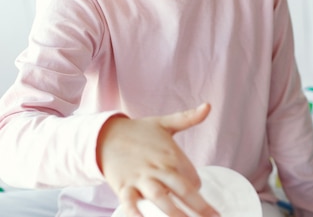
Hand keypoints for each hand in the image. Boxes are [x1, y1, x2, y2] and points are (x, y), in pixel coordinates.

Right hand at [97, 103, 218, 216]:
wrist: (105, 135)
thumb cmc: (138, 132)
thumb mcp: (164, 123)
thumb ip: (188, 118)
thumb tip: (208, 106)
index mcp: (171, 155)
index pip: (192, 178)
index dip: (197, 187)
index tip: (196, 193)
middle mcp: (159, 168)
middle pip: (182, 189)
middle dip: (199, 206)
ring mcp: (141, 179)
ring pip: (160, 198)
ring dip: (174, 213)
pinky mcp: (124, 187)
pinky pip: (130, 203)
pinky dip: (136, 213)